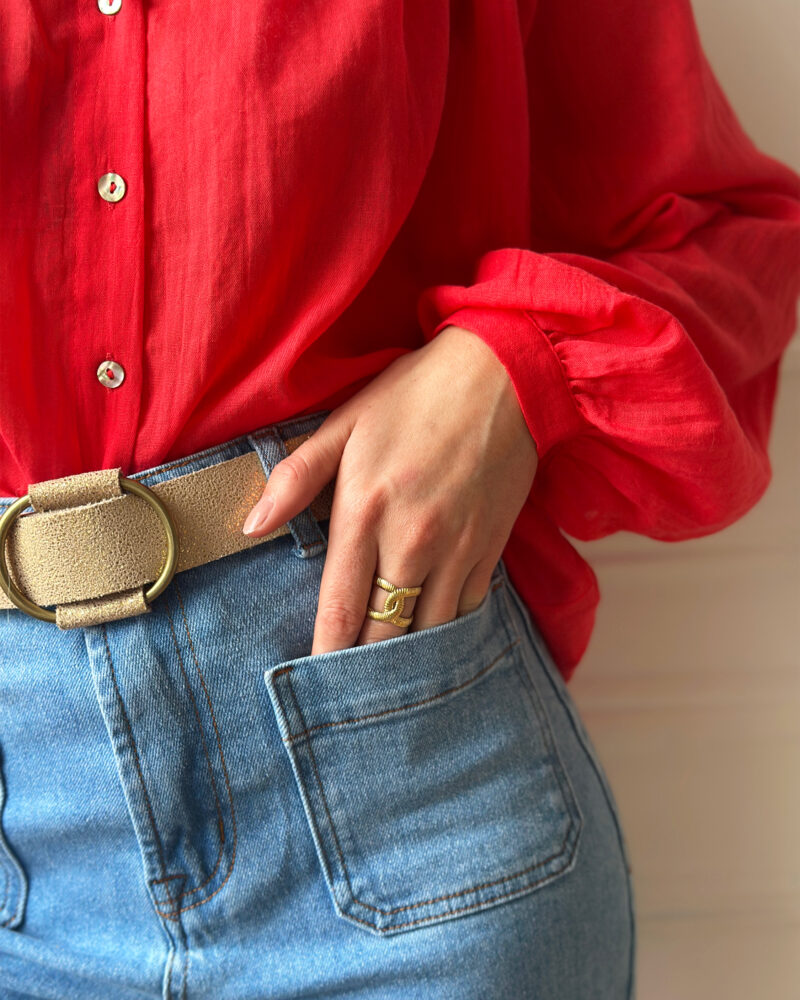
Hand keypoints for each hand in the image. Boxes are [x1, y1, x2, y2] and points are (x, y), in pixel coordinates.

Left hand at [242, 325, 538, 654]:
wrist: (505, 374)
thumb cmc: (416, 394)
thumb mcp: (346, 422)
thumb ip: (294, 477)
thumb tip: (249, 526)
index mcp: (366, 511)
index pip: (339, 607)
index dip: (324, 654)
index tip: (311, 687)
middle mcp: (413, 541)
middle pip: (384, 634)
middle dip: (362, 670)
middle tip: (344, 696)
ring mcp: (458, 549)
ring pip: (428, 632)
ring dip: (406, 658)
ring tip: (385, 683)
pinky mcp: (491, 548)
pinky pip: (466, 611)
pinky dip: (445, 629)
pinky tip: (429, 639)